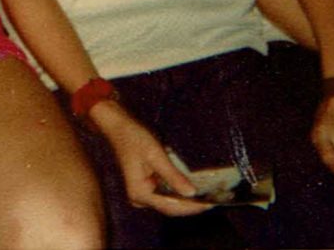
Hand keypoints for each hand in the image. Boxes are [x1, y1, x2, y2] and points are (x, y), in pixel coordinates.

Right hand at [93, 102, 210, 216]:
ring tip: (208, 194)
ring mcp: (142, 193)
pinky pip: (165, 193)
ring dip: (187, 198)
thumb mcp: (155, 154)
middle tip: (214, 199)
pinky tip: (193, 186)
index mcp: (140, 193)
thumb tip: (192, 193)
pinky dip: (179, 191)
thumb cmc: (134, 137)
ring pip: (169, 201)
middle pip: (171, 207)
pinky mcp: (146, 186)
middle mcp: (140, 198)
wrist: (118, 125)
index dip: (192, 207)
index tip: (211, 203)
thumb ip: (172, 176)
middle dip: (192, 204)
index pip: (171, 207)